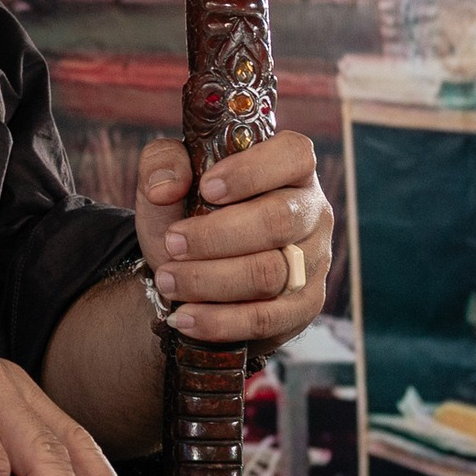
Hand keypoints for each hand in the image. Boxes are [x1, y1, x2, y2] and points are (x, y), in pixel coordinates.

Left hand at [136, 131, 332, 349]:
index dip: (251, 171)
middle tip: (172, 243)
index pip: (293, 155)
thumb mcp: (167, 181)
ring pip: (270, 273)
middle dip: (216, 236)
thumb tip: (167, 185)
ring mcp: (314, 261)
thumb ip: (161, 164)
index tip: (206, 187)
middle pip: (278, 220)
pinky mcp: (304, 306)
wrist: (192, 274)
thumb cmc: (189, 215)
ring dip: (210, 280)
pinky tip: (185, 316)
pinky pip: (266, 318)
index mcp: (291, 168)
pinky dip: (220, 321)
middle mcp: (312, 211)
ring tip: (168, 280)